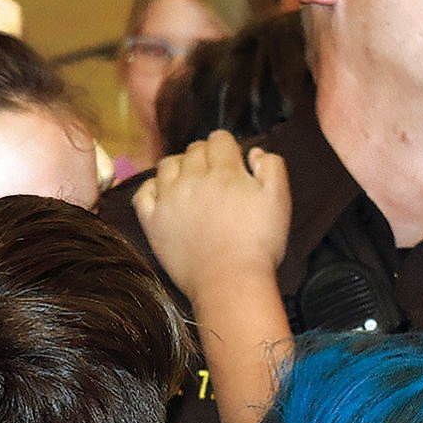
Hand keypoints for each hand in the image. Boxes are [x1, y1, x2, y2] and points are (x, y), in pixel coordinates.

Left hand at [133, 130, 289, 304]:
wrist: (230, 282)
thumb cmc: (259, 244)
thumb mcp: (279, 200)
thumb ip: (272, 167)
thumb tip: (255, 152)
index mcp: (225, 171)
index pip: (219, 139)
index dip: (227, 145)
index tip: (232, 158)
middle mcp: (193, 179)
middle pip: (194, 150)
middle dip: (205, 155)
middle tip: (215, 174)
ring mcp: (169, 200)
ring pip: (166, 165)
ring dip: (179, 166)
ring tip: (189, 180)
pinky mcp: (153, 222)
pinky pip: (142, 193)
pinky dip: (152, 188)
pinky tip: (164, 195)